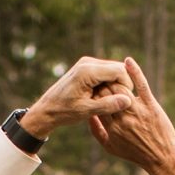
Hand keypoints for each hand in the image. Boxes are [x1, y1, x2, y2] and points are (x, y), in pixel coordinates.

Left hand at [17, 56, 134, 138]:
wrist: (46, 109)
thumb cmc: (64, 112)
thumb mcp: (86, 111)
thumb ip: (107, 105)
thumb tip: (127, 101)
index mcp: (87, 71)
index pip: (119, 71)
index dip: (126, 85)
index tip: (125, 101)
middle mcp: (88, 62)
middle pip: (118, 68)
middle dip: (121, 85)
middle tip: (118, 103)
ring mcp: (87, 63)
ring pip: (113, 70)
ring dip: (115, 85)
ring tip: (109, 102)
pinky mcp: (86, 67)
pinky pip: (105, 72)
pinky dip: (108, 84)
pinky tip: (103, 98)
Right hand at [88, 58, 174, 174]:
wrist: (161, 158)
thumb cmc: (135, 154)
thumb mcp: (111, 147)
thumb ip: (97, 132)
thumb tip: (89, 116)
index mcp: (112, 128)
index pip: (98, 105)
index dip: (93, 94)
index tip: (91, 88)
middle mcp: (123, 118)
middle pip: (107, 94)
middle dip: (101, 83)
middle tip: (99, 76)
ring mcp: (138, 111)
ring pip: (121, 88)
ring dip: (115, 77)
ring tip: (111, 71)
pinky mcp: (151, 106)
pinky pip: (142, 85)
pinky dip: (135, 72)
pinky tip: (128, 61)